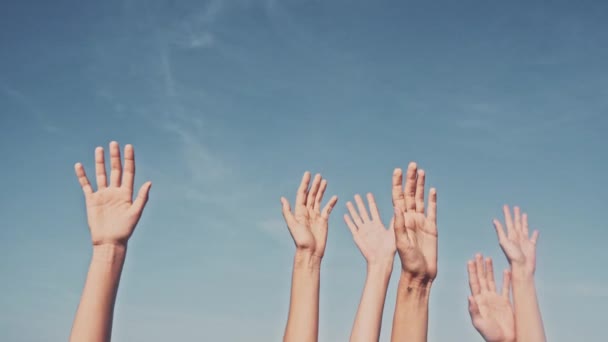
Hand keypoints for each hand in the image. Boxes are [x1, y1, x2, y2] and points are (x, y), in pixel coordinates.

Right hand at [75, 141, 151, 246]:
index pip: (129, 172)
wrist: (109, 242)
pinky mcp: (92, 200)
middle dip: (115, 157)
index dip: (129, 159)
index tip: (129, 147)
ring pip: (101, 174)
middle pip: (115, 170)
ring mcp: (103, 195)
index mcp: (127, 193)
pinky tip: (79, 165)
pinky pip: (86, 185)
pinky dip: (82, 175)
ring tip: (99, 149)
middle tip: (114, 143)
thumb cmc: (125, 230)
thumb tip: (149, 182)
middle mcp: (115, 191)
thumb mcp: (135, 213)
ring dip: (100, 162)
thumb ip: (142, 197)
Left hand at [281, 172, 337, 258]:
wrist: (310, 252)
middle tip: (319, 175)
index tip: (308, 174)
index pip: (302, 194)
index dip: (305, 184)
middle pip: (311, 195)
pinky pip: (328, 209)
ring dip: (321, 190)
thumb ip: (288, 212)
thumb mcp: (292, 225)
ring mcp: (316, 216)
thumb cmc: (300, 240)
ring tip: (325, 181)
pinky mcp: (323, 221)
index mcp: (299, 211)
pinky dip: (331, 203)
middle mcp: (307, 212)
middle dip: (314, 185)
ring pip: (319, 200)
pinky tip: (335, 197)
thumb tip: (282, 198)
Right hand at [344, 193, 395, 265]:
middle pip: (363, 212)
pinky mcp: (357, 237)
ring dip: (352, 210)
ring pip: (356, 218)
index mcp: (378, 225)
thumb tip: (398, 209)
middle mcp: (369, 226)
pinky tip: (345, 215)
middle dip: (360, 203)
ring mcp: (363, 231)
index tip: (369, 194)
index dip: (371, 202)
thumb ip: (395, 221)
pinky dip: (348, 221)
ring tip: (348, 202)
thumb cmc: (390, 249)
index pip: (373, 210)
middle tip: (356, 195)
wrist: (381, 260)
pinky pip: (352, 227)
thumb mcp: (394, 232)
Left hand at [392, 162, 437, 281]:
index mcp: (400, 220)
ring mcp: (421, 222)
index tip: (397, 171)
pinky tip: (432, 189)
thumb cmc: (408, 261)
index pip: (397, 197)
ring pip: (420, 199)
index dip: (397, 184)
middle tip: (412, 164)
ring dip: (420, 185)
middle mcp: (409, 218)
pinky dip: (432, 200)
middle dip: (410, 179)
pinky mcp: (432, 228)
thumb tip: (397, 208)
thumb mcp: (401, 243)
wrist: (420, 274)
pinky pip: (432, 210)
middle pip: (409, 194)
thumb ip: (399, 226)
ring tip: (421, 171)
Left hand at [467, 254, 514, 341]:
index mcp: (478, 301)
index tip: (470, 261)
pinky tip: (506, 270)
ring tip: (489, 258)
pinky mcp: (506, 303)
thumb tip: (470, 296)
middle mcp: (486, 298)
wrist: (504, 340)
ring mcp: (496, 299)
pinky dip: (506, 279)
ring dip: (490, 270)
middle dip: (480, 267)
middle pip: (482, 278)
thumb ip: (474, 310)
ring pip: (492, 280)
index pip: (474, 283)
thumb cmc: (489, 334)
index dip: (472, 272)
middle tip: (478, 254)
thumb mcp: (479, 323)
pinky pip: (506, 288)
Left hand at [493, 206, 538, 274]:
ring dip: (524, 221)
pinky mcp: (531, 246)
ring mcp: (524, 241)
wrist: (522, 267)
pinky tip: (536, 231)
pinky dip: (535, 234)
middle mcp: (517, 237)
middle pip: (516, 223)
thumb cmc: (512, 256)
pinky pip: (533, 238)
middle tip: (515, 207)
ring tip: (524, 214)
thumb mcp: (504, 242)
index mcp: (510, 235)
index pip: (508, 221)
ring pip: (524, 228)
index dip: (507, 213)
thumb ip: (500, 231)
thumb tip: (494, 220)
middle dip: (515, 215)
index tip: (505, 206)